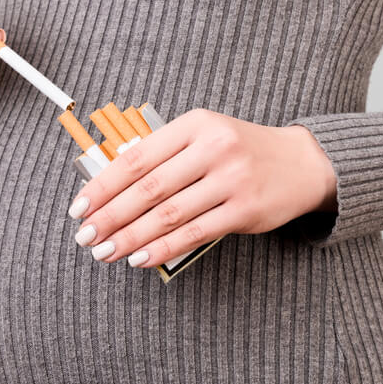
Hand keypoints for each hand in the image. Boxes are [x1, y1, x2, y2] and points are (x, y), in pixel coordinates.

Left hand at [67, 108, 336, 266]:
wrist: (303, 162)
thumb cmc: (239, 151)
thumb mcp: (201, 136)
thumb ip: (162, 156)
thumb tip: (108, 189)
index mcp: (194, 124)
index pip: (136, 158)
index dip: (102, 186)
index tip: (78, 207)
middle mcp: (213, 148)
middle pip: (148, 188)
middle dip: (110, 215)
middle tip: (85, 236)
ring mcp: (231, 179)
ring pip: (169, 214)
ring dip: (131, 237)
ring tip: (105, 252)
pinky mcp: (246, 210)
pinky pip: (195, 233)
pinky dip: (163, 248)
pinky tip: (140, 259)